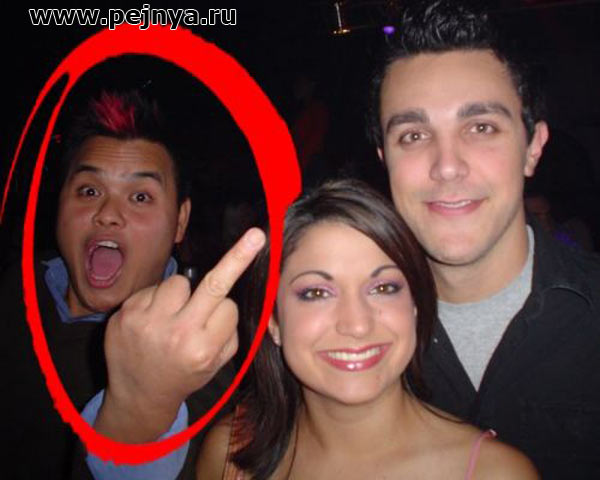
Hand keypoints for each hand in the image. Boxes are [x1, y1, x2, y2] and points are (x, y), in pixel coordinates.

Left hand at [94, 227, 265, 442]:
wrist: (139, 395)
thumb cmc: (185, 375)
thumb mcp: (216, 364)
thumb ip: (229, 333)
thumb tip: (234, 299)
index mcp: (202, 348)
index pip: (228, 306)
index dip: (224, 311)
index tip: (224, 312)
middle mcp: (176, 333)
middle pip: (214, 283)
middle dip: (237, 257)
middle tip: (256, 235)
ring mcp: (148, 321)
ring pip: (178, 282)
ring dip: (180, 294)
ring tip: (172, 316)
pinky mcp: (125, 312)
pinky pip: (153, 288)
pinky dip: (157, 299)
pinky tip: (152, 319)